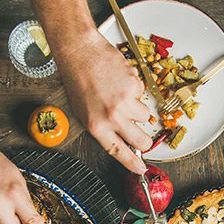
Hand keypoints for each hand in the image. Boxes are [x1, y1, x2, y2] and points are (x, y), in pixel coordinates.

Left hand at [54, 30, 151, 173]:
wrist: (81, 53)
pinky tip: (119, 82)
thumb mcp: (83, 112)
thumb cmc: (78, 81)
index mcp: (96, 126)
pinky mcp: (134, 85)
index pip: (118, 151)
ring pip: (144, 115)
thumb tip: (118, 140)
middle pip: (140, 140)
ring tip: (120, 97)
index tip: (141, 169)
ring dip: (136, 109)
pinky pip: (142, 94)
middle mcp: (112, 116)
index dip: (132, 163)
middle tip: (142, 137)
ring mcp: (125, 101)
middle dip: (145, 141)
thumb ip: (102, 128)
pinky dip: (134, 89)